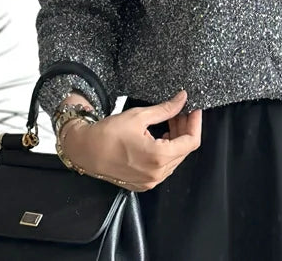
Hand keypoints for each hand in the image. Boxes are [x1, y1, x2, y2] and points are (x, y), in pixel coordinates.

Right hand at [60, 90, 201, 191]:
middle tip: (180, 111)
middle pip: (184, 150)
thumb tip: (182, 98)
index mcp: (159, 157)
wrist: (85, 151)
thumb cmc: (109, 133)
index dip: (195, 123)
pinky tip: (161, 136)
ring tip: (170, 120)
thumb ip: (165, 109)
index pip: (191, 142)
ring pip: (175, 159)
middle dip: (185, 129)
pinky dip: (166, 150)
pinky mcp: (143, 183)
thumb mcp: (139, 116)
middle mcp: (157, 174)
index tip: (194, 109)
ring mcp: (150, 181)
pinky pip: (163, 167)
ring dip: (176, 139)